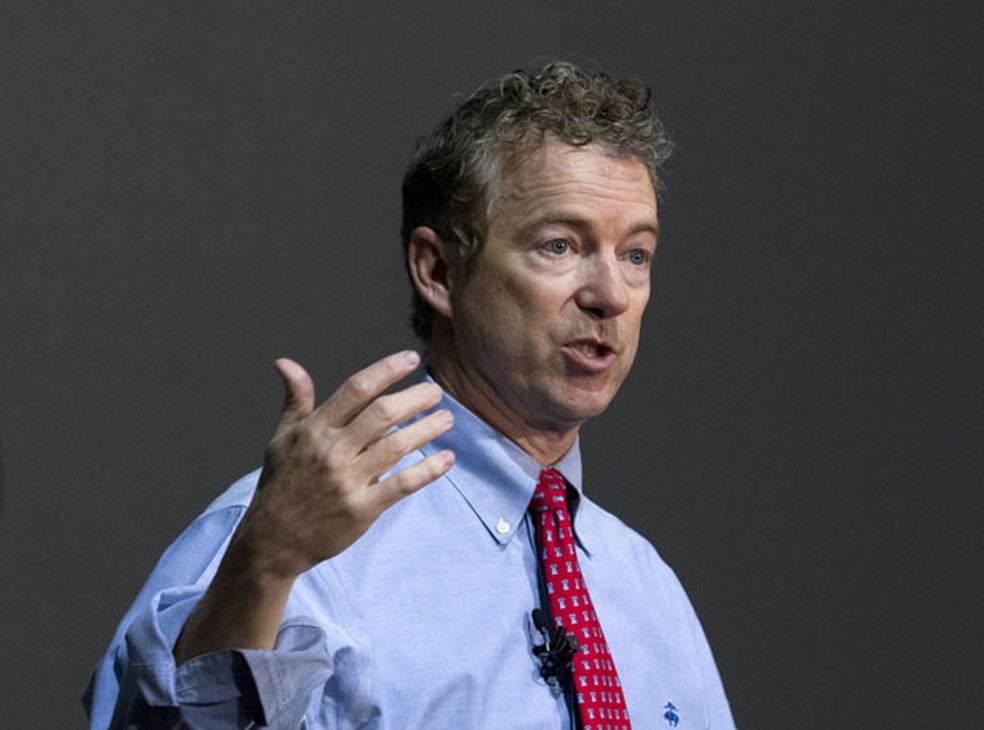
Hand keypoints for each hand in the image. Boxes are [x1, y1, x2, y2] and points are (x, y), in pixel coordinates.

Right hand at [235, 350, 454, 579]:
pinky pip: (402, 484)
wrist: (274, 540)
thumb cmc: (281, 483)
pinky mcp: (362, 509)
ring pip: (397, 446)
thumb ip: (295, 399)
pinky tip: (447, 459)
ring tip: (447, 419)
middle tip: (436, 392)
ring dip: (427, 429)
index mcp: (314, 429)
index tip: (411, 359)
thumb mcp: (281, 438)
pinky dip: (428, 471)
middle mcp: (331, 451)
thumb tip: (285, 362)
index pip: (356, 389)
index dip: (387, 370)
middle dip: (415, 398)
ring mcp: (347, 481)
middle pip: (383, 414)